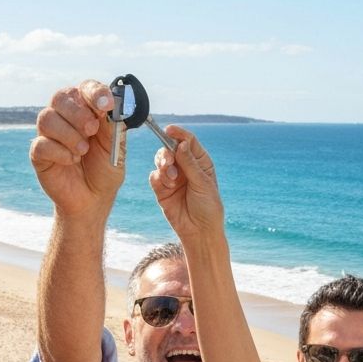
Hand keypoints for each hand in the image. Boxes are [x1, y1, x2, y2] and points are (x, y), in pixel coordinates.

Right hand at [29, 80, 123, 215]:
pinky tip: (71, 160)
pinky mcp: (39, 154)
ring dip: (68, 134)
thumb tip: (110, 106)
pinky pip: (41, 144)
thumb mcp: (116, 146)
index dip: (94, 92)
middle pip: (60, 98)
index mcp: (86, 109)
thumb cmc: (105, 169)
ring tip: (83, 151)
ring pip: (46, 118)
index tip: (106, 105)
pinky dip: (59, 151)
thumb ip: (113, 125)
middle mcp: (64, 117)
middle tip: (92, 130)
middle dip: (78, 113)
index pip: (85, 88)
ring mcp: (49, 134)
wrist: (94, 199)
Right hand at [148, 125, 224, 240]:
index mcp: (199, 161)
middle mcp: (185, 167)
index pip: (187, 141)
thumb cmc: (208, 207)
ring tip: (171, 179)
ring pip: (160, 162)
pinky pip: (154, 177)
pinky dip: (158, 179)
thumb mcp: (202, 183)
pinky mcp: (162, 190)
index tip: (169, 130)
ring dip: (163, 167)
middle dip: (166, 153)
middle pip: (170, 149)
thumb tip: (181, 144)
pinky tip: (167, 187)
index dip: (178, 134)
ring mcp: (172, 178)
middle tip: (168, 162)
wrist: (199, 231)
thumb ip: (189, 163)